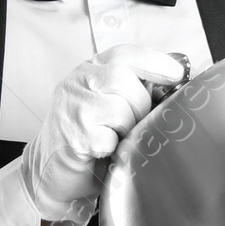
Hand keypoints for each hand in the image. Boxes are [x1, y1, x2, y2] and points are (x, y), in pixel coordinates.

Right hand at [21, 47, 188, 225]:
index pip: (124, 54)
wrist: (48, 171)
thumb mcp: (105, 103)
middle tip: (133, 122)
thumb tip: (169, 85)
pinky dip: (114, 149)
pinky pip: (111, 139)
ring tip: (115, 137)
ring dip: (127, 129)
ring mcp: (73, 108)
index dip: (154, 62)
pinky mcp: (75, 136)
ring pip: (121, 110)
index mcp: (88, 70)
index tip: (176, 73)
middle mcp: (77, 83)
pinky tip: (103, 151)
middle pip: (125, 81)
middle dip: (139, 105)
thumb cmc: (83, 138)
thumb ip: (130, 89)